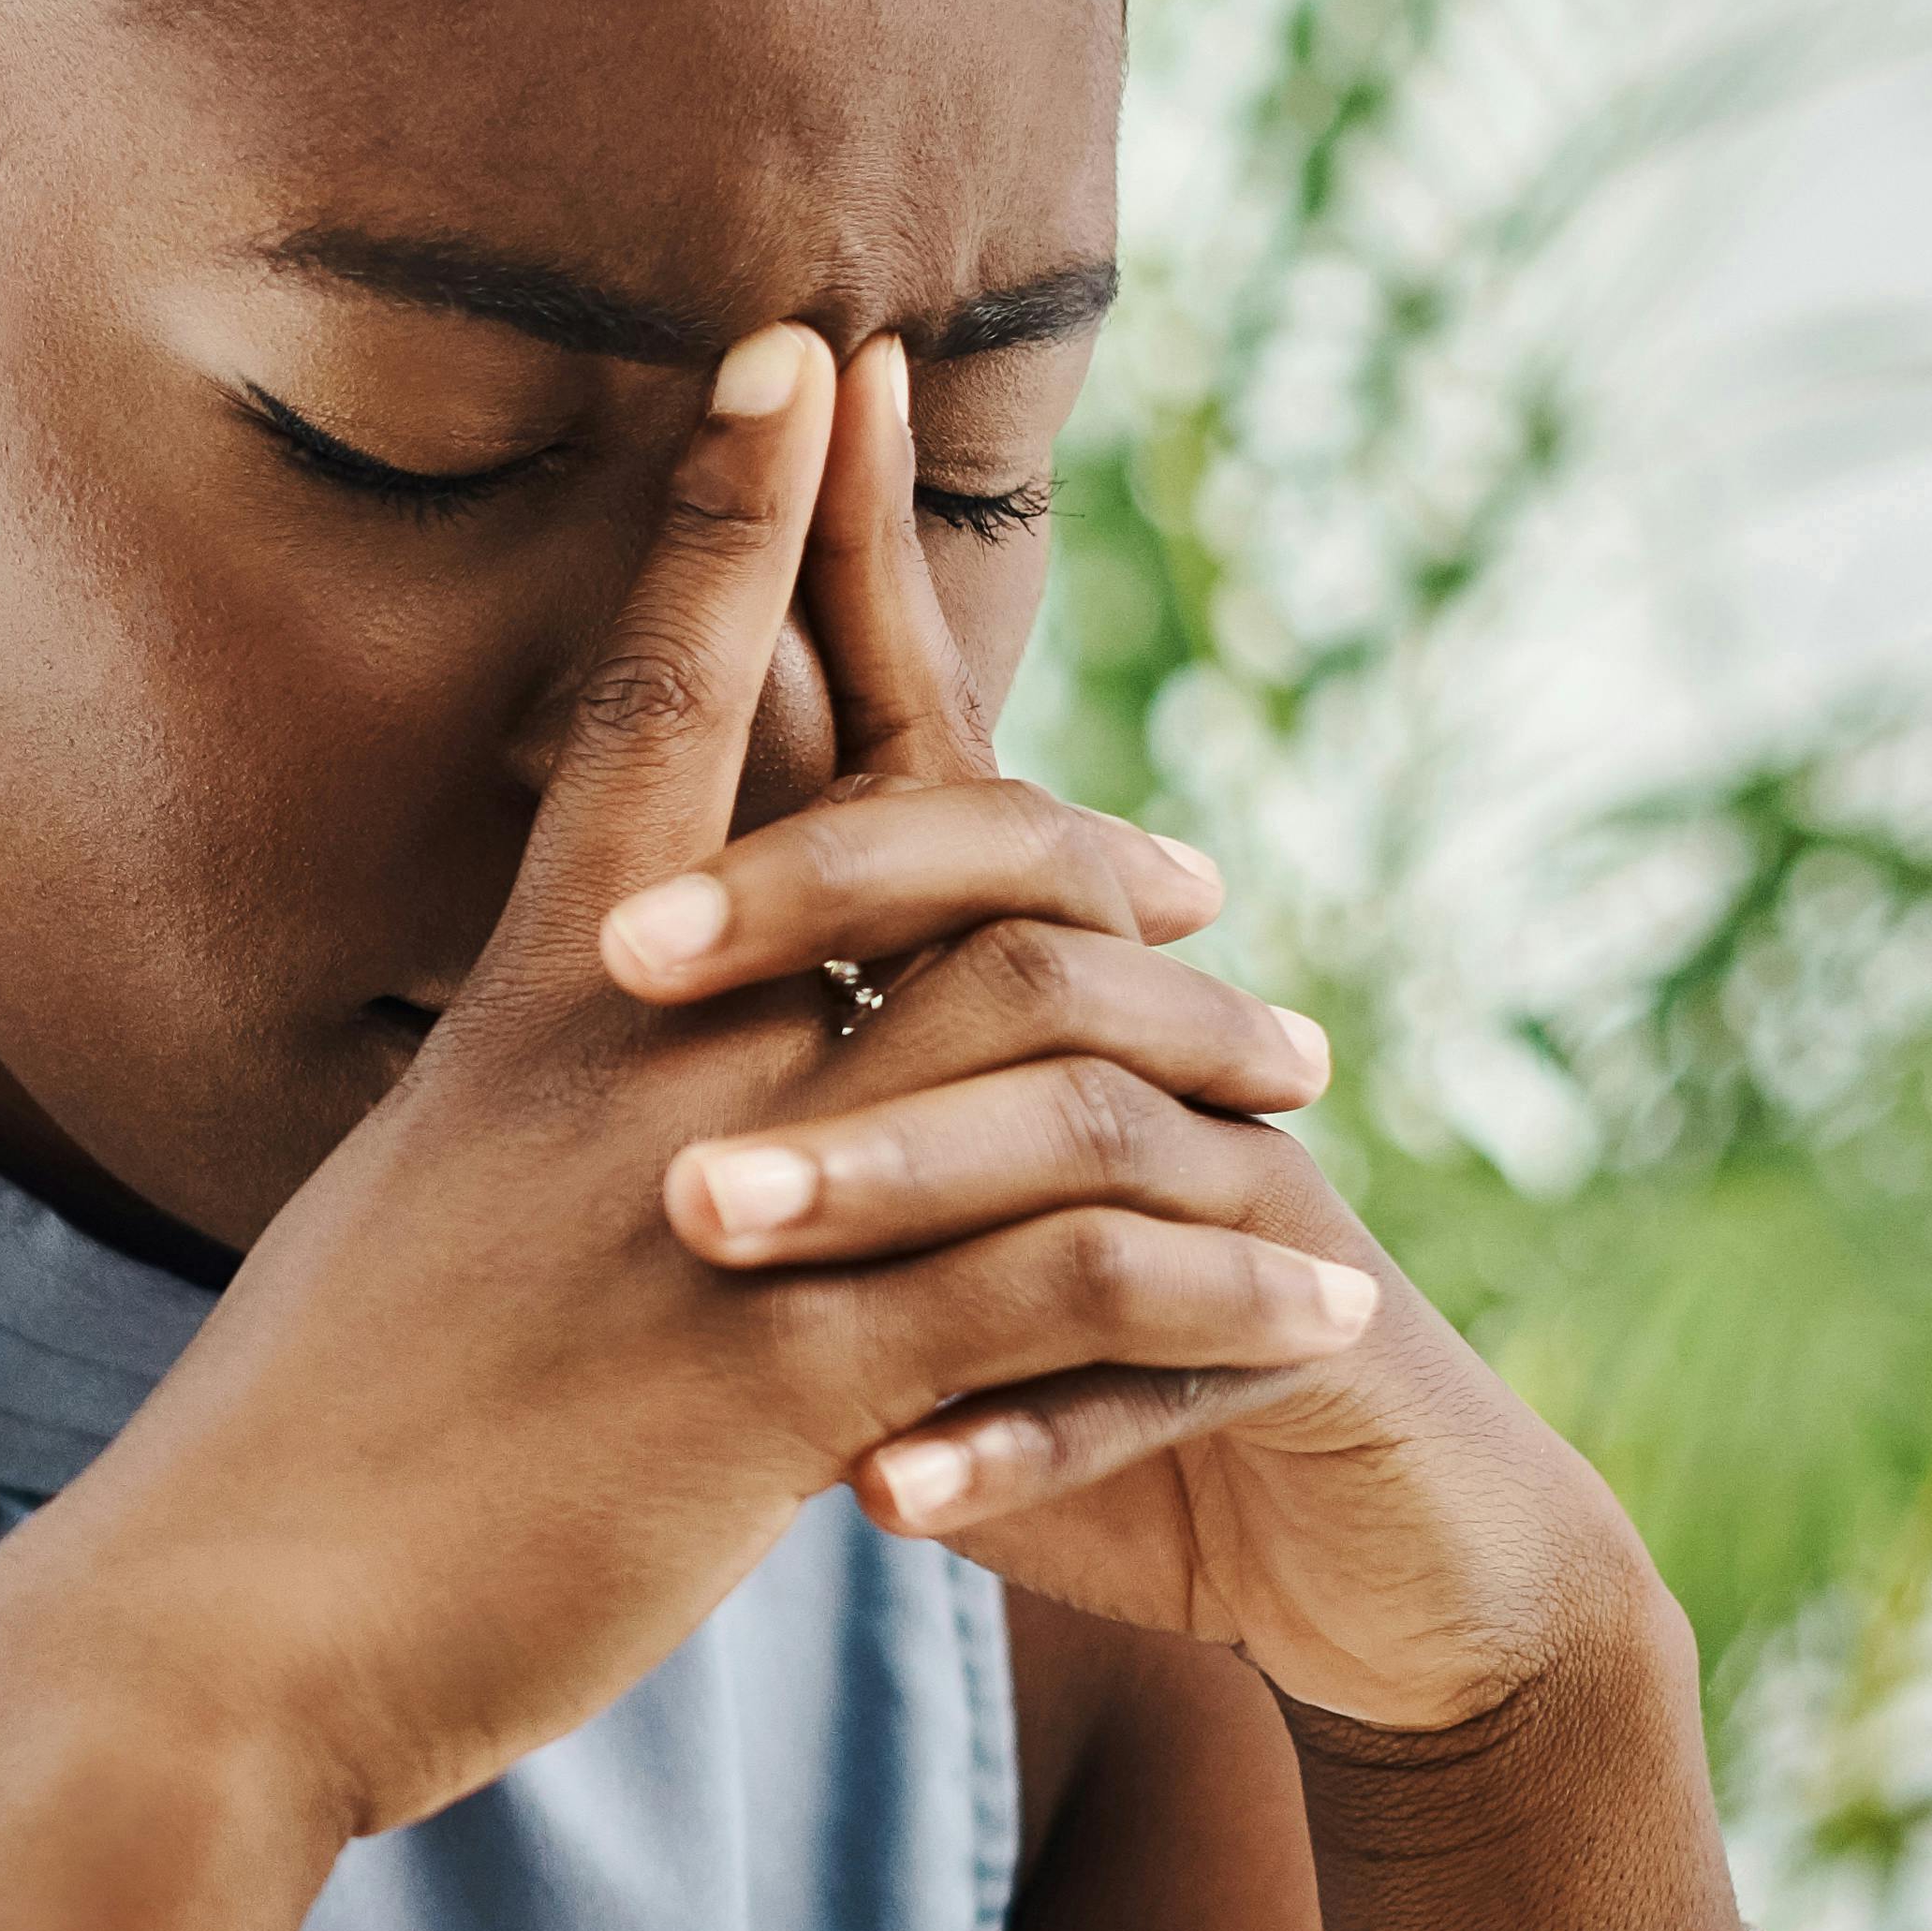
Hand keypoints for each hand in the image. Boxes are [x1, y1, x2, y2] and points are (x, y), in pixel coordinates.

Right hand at [0, 326, 1387, 1847]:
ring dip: (1209, 1061)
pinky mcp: (786, 1385)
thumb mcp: (391, 1234)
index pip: (654, 703)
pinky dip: (1215, 1284)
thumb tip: (556, 1120)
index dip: (727, 514)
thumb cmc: (285, 1461)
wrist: (207, 1640)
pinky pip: (1070, 1294)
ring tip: (1312, 1091)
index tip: (808, 350)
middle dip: (1093, 832)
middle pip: (923, 853)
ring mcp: (716, 1216)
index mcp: (524, 1014)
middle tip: (1207, 875)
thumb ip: (507, 1150)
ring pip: (1041, 1059)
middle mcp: (629, 1068)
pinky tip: (1316, 1306)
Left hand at [604, 342, 1676, 1732]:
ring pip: (1060, 1136)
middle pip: (991, 906)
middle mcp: (1141, 1032)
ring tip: (707, 1227)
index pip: (918, 749)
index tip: (774, 398)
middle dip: (810, 914)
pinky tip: (880, 1493)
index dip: (843, 574)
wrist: (1338, 1532)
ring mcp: (1234, 1179)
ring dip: (879, 1181)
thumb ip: (781, 1047)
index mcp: (1020, 975)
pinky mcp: (1297, 1340)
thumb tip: (593, 888)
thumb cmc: (1050, 1349)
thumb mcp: (893, 1194)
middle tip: (625, 961)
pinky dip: (1011, 1437)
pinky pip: (1152, 1376)